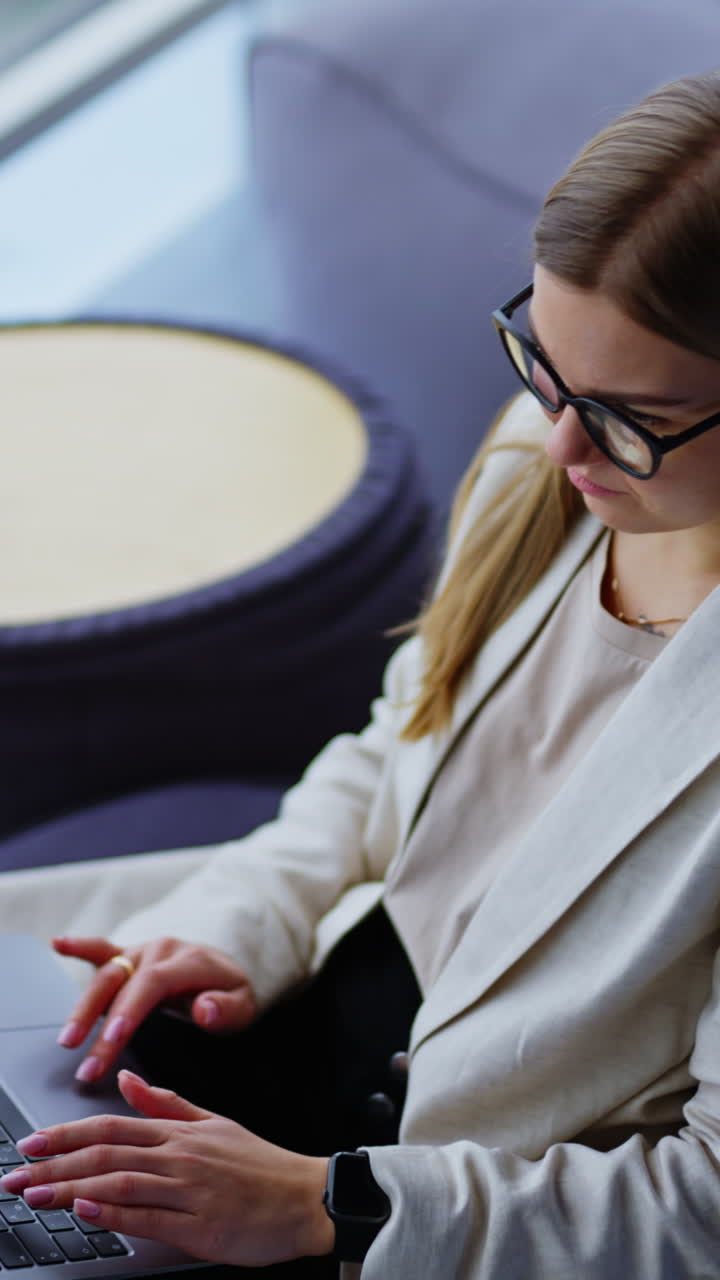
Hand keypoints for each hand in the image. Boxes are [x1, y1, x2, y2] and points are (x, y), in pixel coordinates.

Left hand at [0, 1072, 333, 1266]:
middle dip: (54, 1164)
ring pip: (121, 1182)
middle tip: (15, 1173)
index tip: (31, 1143)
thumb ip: (166, 1103)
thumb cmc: (260, 1164)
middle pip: (106, 1153)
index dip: (67, 1134)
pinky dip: (116, 1212)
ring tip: (36, 1194)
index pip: (111, 1126)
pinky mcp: (200, 1226)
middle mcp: (180, 1155)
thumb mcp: (214, 1122)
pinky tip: (89, 1210)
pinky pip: (150, 1218)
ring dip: (72, 1188)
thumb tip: (126, 1081)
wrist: (306, 1195)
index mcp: (181, 1131)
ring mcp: (190, 1190)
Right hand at [52, 935, 256, 1083]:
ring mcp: (142, 951)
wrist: (226, 967)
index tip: (114, 1039)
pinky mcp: (129, 955)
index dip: (131, 1010)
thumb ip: (227, 1008)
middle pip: (122, 981)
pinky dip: (79, 946)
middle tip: (86, 1063)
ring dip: (83, 1007)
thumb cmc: (230, 992)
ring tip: (67, 1040)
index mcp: (188, 960)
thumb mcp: (243, 1004)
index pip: (153, 984)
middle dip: (99, 1022)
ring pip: (106, 973)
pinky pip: (103, 948)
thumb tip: (204, 1010)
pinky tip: (57, 944)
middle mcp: (161, 950)